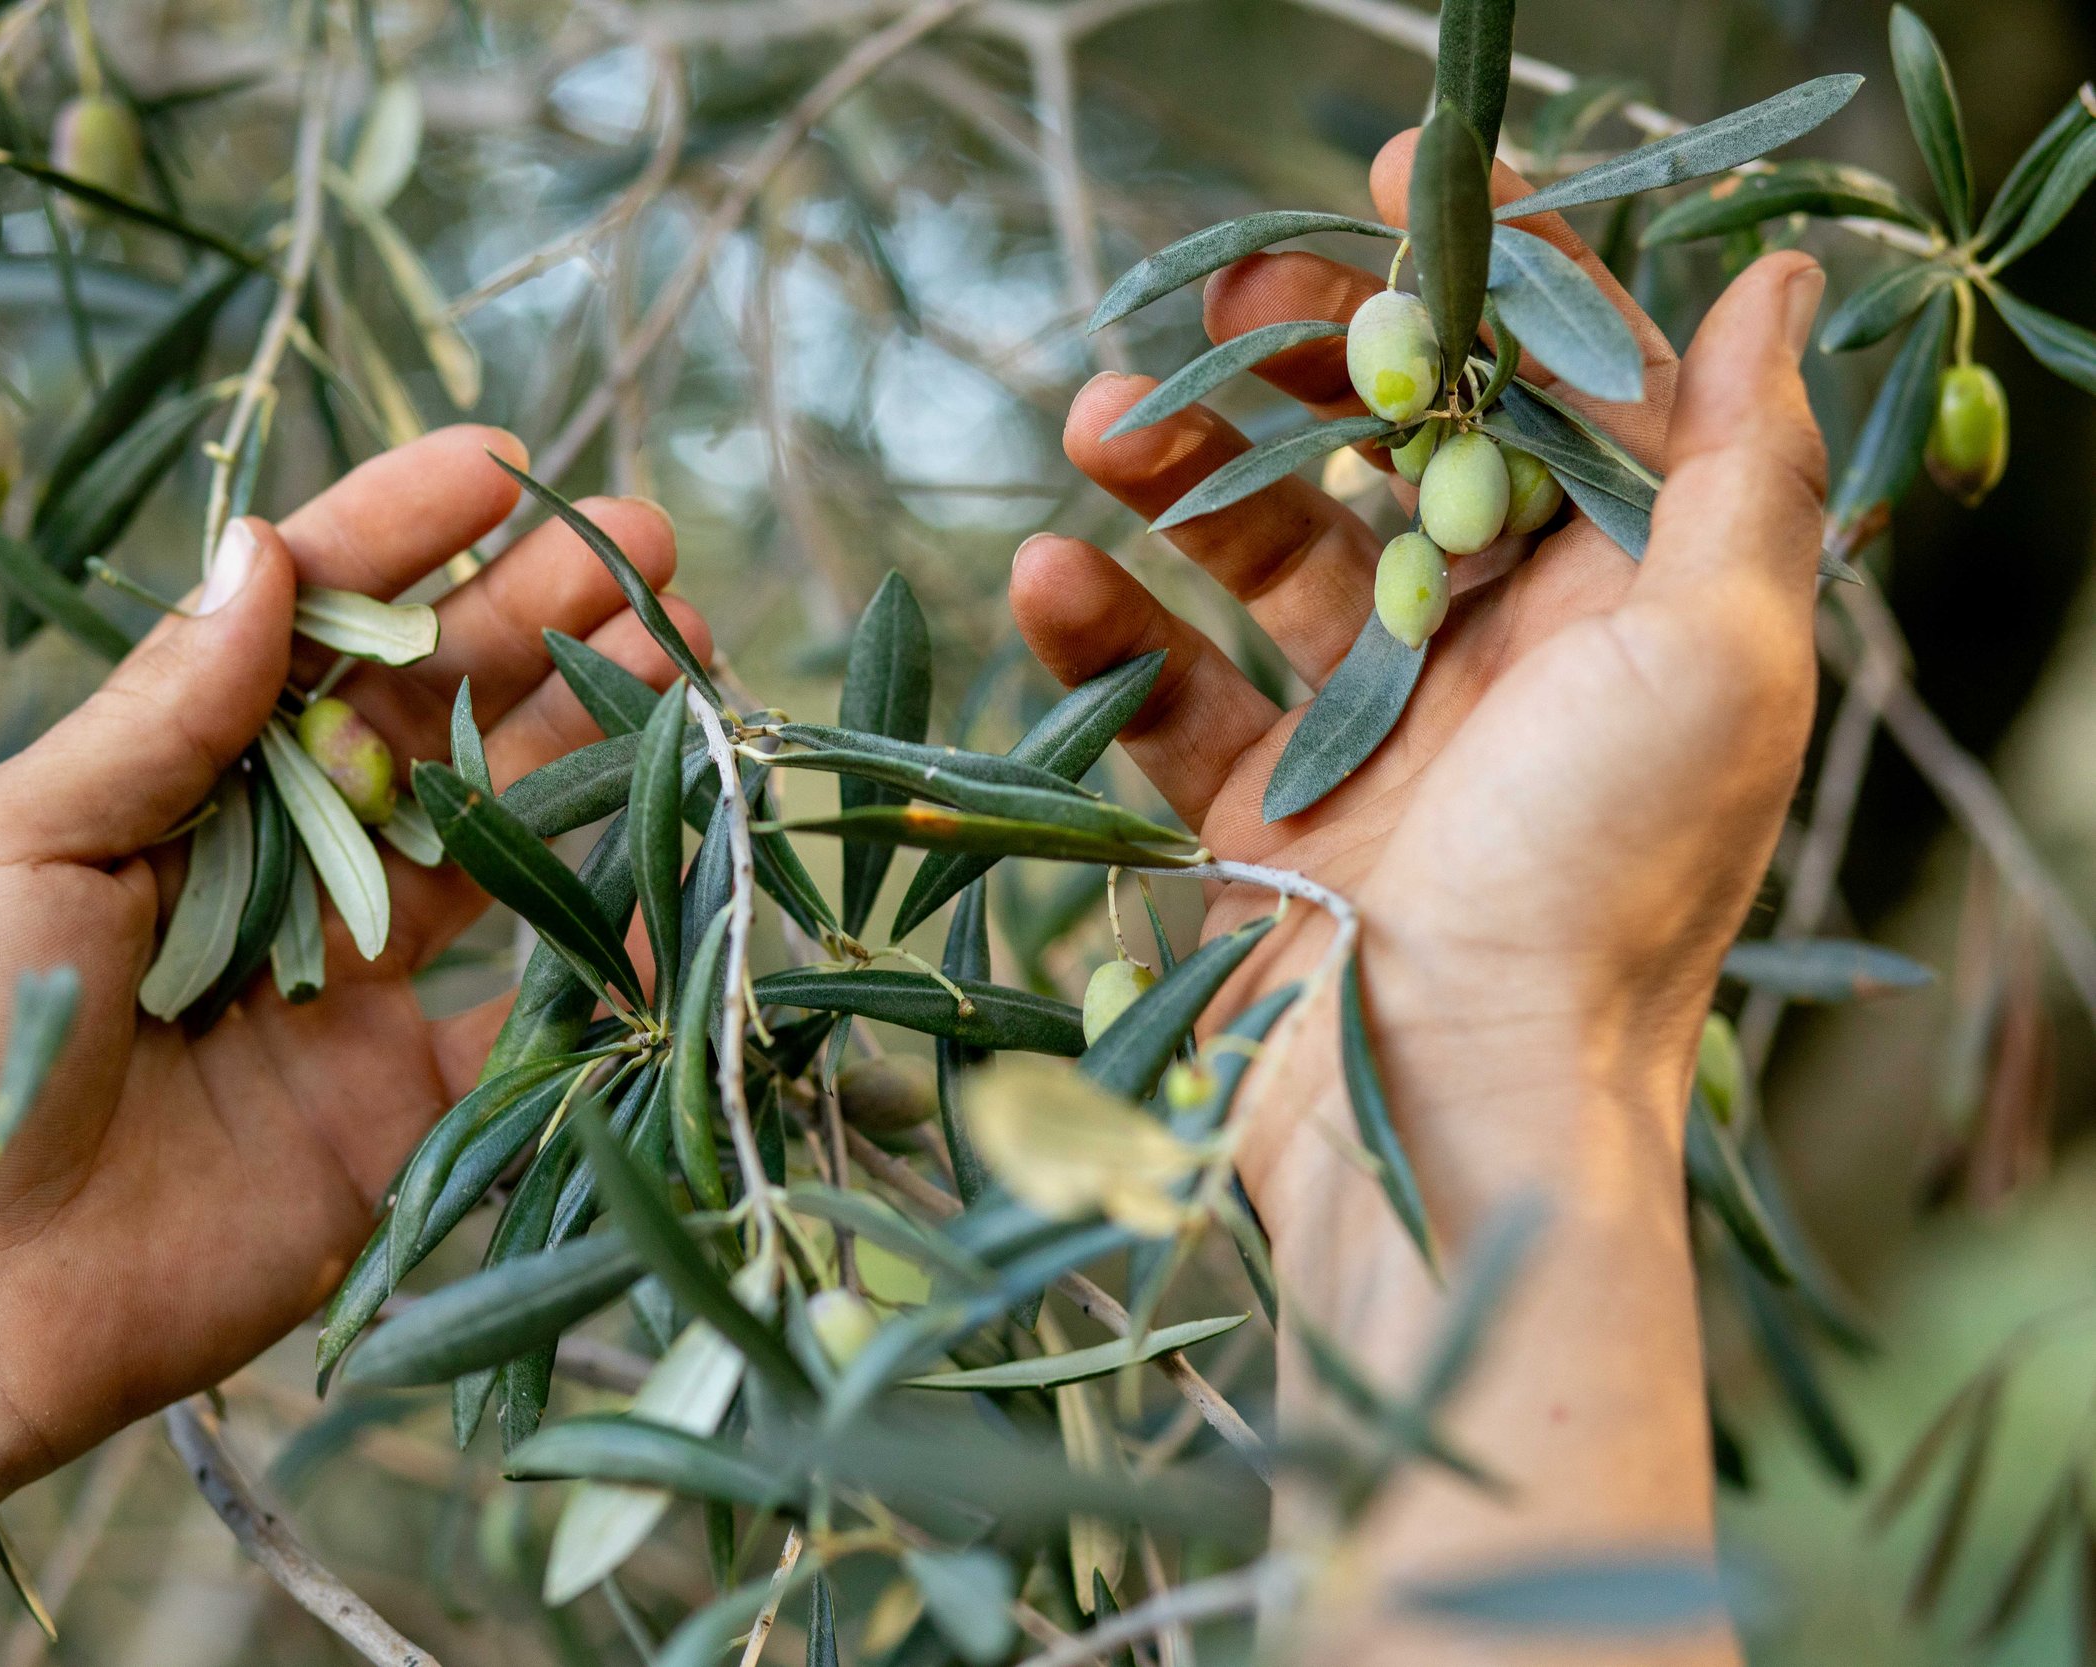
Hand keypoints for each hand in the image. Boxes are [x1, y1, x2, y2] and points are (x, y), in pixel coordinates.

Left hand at [0, 427, 709, 1664]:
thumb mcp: (19, 840)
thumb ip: (158, 711)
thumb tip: (263, 547)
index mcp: (179, 782)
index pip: (309, 630)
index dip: (404, 538)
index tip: (506, 464)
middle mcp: (277, 865)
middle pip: (433, 715)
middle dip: (539, 622)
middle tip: (652, 549)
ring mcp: (350, 983)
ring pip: (500, 835)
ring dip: (590, 742)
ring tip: (685, 657)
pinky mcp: (401, 1103)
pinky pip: (532, 1015)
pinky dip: (611, 951)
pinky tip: (676, 869)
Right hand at [1011, 132, 1823, 1650]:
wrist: (1441, 1121)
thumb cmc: (1597, 888)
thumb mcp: (1712, 661)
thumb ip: (1737, 469)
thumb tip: (1764, 285)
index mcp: (1615, 605)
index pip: (1544, 391)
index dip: (1476, 278)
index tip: (1383, 189)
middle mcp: (1494, 658)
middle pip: (1382, 453)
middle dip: (1289, 368)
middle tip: (1198, 314)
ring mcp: (1363, 737)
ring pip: (1256, 556)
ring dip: (1172, 475)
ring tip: (1092, 429)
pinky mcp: (1251, 819)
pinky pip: (1163, 695)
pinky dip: (1100, 629)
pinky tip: (1048, 576)